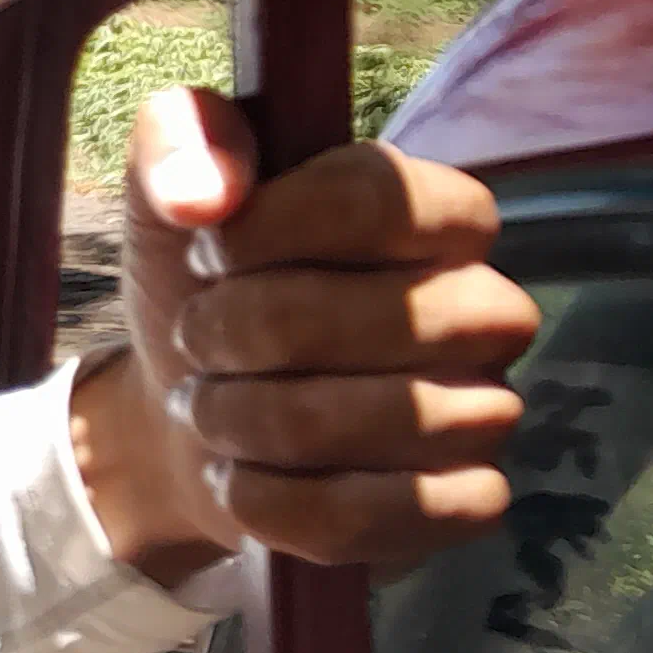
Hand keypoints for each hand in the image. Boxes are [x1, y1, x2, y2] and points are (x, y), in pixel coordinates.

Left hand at [75, 85, 541, 583]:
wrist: (176, 415)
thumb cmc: (200, 291)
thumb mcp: (168, 198)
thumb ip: (181, 139)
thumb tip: (200, 191)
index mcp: (434, 214)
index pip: (387, 198)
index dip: (275, 226)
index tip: (205, 251)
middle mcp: (484, 309)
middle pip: (383, 315)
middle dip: (245, 332)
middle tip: (196, 340)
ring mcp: (485, 410)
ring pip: (383, 420)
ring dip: (250, 419)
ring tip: (207, 408)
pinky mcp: (462, 503)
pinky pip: (384, 513)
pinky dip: (280, 504)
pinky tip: (239, 480)